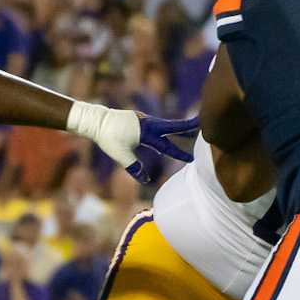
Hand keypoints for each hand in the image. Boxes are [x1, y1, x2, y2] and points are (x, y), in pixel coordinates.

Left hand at [69, 103, 196, 180]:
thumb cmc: (108, 138)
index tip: (191, 159)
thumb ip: (134, 168)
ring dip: (178, 128)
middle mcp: (147, 123)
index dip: (179, 153)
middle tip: (203, 123)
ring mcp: (144, 119)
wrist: (96, 120)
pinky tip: (168, 135)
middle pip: (172, 126)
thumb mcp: (120, 156)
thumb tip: (146, 180)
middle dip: (188, 126)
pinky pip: (158, 124)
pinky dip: (167, 128)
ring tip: (191, 131)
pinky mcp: (139, 119)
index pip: (166, 145)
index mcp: (145, 132)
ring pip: (166, 125)